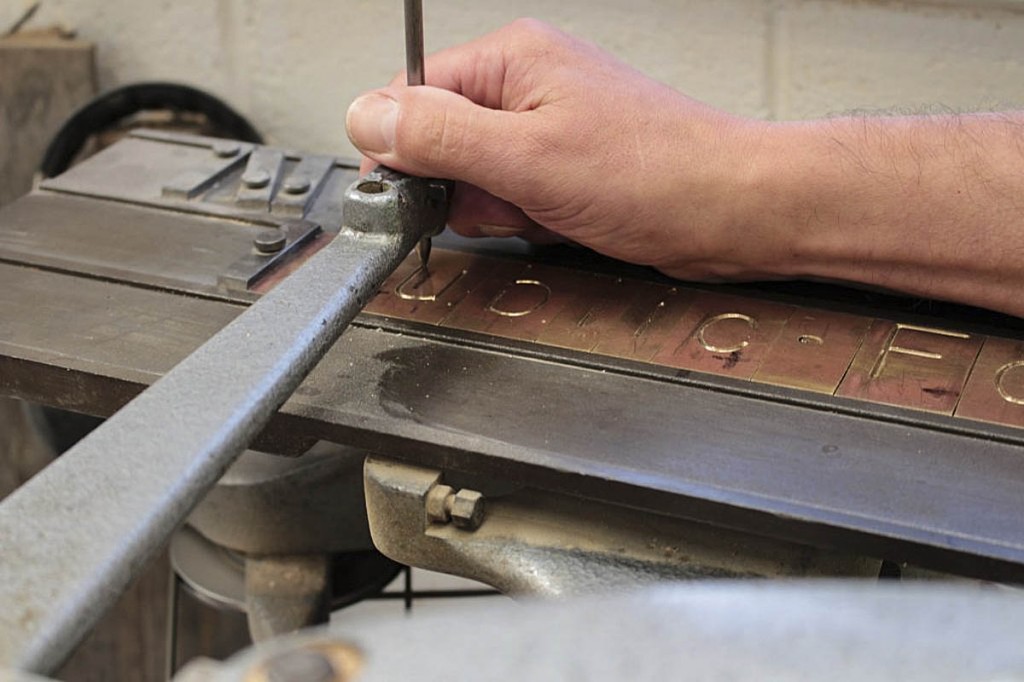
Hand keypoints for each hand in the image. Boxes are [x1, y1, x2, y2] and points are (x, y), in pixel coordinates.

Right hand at [345, 19, 784, 280]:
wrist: (733, 212)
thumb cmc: (657, 173)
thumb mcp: (527, 157)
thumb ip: (440, 137)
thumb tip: (367, 118)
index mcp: (511, 59)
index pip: (412, 95)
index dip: (398, 150)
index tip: (401, 194)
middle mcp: (527, 86)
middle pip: (441, 139)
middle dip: (458, 187)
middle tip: (497, 203)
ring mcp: (548, 128)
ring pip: (476, 176)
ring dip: (495, 208)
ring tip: (540, 210)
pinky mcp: (566, 167)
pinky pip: (514, 196)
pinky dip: (524, 219)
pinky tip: (557, 221)